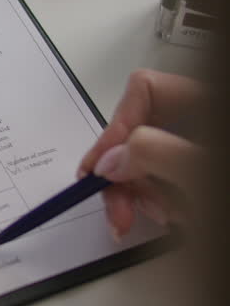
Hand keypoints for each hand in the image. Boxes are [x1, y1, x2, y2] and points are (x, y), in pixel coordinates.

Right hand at [78, 69, 206, 240]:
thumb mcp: (204, 169)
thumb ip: (156, 157)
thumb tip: (111, 159)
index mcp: (204, 99)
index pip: (144, 90)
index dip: (117, 127)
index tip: (101, 167)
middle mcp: (199, 118)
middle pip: (141, 130)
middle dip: (128, 173)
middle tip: (121, 209)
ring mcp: (198, 145)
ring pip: (150, 160)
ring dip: (144, 193)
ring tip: (163, 216)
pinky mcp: (199, 174)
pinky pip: (167, 179)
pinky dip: (163, 200)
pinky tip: (176, 215)